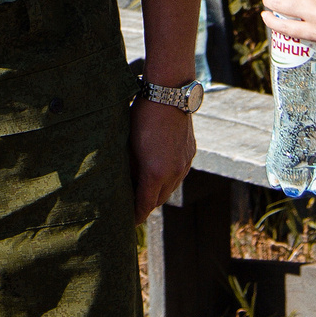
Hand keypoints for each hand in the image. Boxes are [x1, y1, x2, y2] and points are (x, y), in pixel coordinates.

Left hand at [130, 97, 194, 216]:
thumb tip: (125, 182)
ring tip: (144, 191)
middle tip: (132, 206)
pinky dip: (168, 179)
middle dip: (146, 205)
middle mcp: (173, 173)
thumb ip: (129, 167)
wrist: (169, 95)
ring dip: (158, 192)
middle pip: (159, 200)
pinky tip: (159, 173)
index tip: (128, 221)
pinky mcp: (190, 154)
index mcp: (155, 173)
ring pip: (170, 188)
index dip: (136, 215)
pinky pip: (178, 174)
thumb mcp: (129, 144)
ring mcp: (184, 164)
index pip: (145, 204)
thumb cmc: (141, 117)